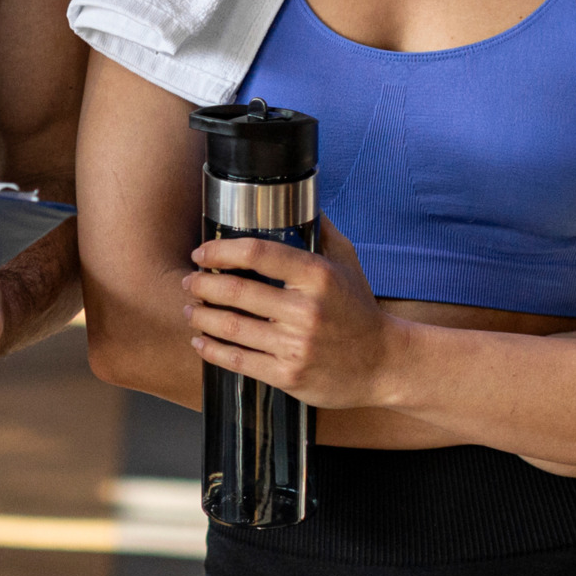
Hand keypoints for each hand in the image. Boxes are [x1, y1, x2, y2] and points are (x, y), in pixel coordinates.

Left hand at [185, 219, 388, 408]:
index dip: (221, 251)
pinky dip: (212, 350)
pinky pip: (238, 361)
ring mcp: (295, 345)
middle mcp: (305, 310)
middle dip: (203, 285)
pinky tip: (201, 342)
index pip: (258, 253)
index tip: (202, 253)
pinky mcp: (287, 375)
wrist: (384, 364)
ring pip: (231, 327)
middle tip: (191, 281)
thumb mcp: (347, 263)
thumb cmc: (360, 311)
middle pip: (237, 292)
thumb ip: (320, 231)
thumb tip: (299, 201)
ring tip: (191, 309)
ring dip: (202, 316)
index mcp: (317, 276)